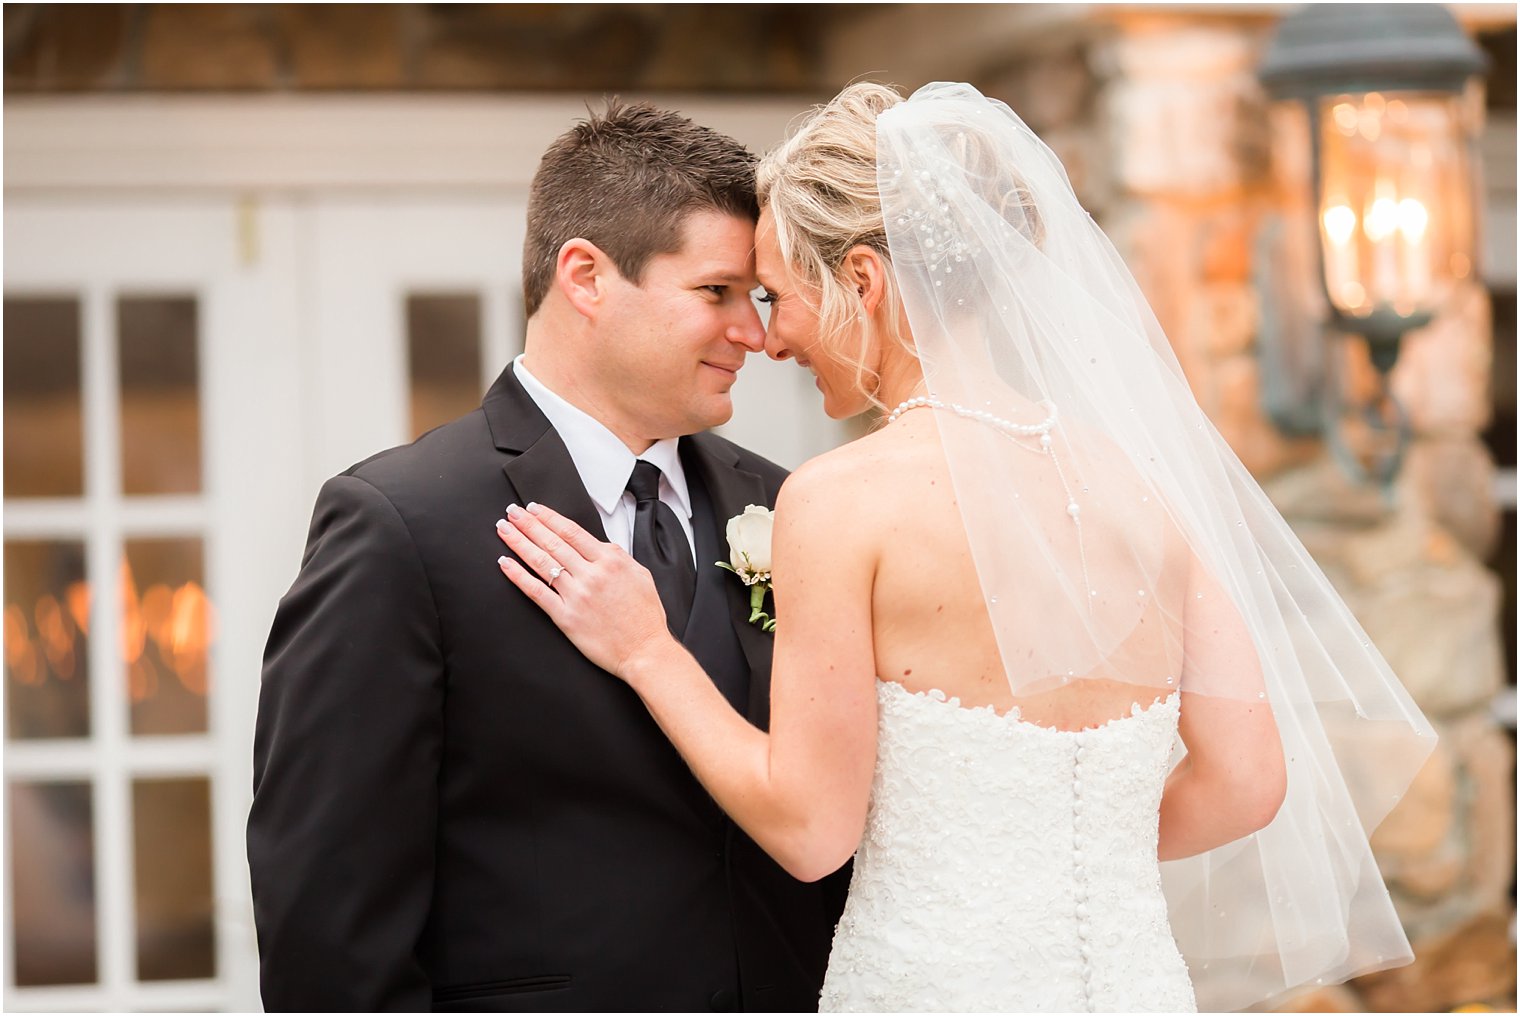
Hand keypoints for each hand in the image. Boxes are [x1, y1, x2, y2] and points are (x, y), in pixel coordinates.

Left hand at [496, 503, 673, 680]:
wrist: (645, 650)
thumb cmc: (644, 617)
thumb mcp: (640, 575)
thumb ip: (618, 556)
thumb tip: (599, 545)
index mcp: (610, 562)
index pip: (572, 531)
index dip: (549, 517)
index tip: (535, 509)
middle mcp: (591, 575)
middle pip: (553, 542)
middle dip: (529, 524)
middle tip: (512, 513)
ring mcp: (576, 595)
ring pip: (541, 562)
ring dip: (519, 543)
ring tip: (504, 530)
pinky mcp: (565, 617)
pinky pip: (536, 592)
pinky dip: (518, 576)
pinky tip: (506, 564)